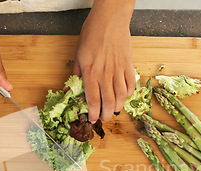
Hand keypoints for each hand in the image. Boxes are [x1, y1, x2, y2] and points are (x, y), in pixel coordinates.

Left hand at [73, 0, 135, 122]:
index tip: (92, 119)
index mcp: (90, 73)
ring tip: (113, 109)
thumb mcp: (78, 55)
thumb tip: (69, 89)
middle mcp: (105, 74)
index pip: (93, 100)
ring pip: (121, 96)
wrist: (110, 19)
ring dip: (117, 106)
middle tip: (103, 118)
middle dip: (106, 115)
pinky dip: (129, 93)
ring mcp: (118, 70)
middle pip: (108, 102)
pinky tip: (124, 96)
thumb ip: (76, 74)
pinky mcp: (128, 65)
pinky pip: (131, 84)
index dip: (93, 113)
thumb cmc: (92, 34)